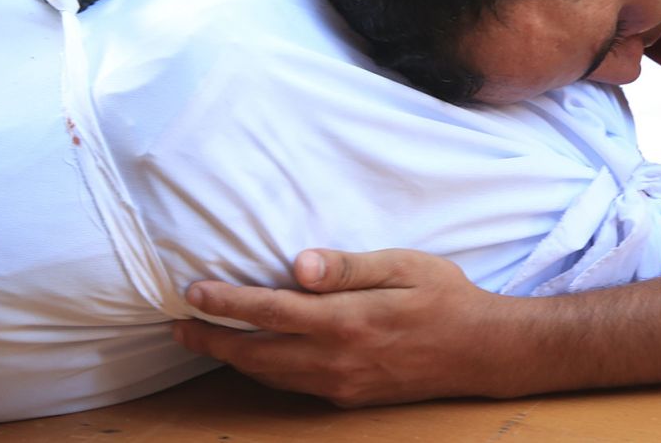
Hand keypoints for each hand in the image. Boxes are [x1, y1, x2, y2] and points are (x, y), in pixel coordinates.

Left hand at [173, 248, 513, 406]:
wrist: (481, 351)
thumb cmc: (444, 297)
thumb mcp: (403, 266)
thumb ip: (349, 267)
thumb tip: (300, 263)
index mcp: (346, 320)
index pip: (269, 312)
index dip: (225, 303)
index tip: (193, 293)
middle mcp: (336, 359)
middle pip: (257, 353)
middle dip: (213, 339)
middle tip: (179, 326)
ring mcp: (341, 383)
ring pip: (271, 375)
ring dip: (233, 358)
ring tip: (205, 340)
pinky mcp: (349, 397)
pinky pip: (294, 386)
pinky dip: (265, 371)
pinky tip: (256, 358)